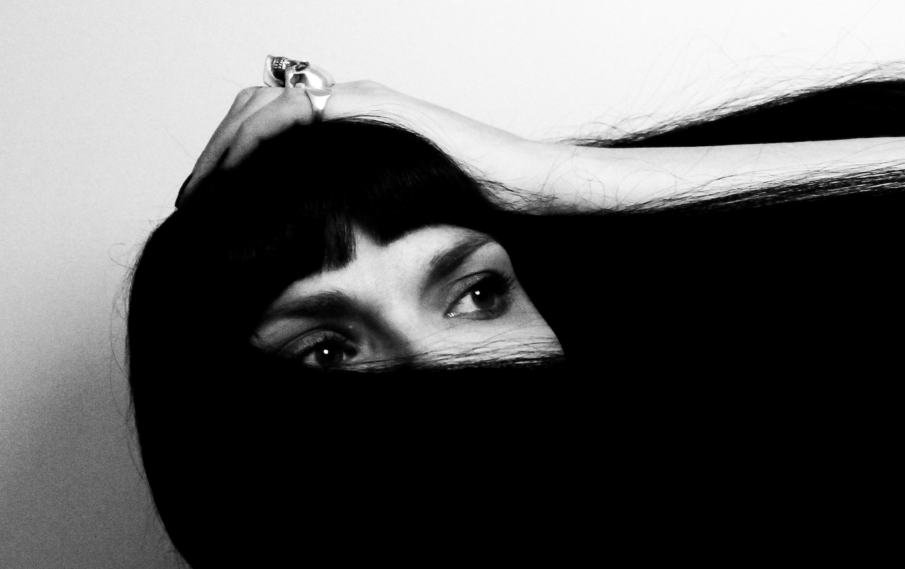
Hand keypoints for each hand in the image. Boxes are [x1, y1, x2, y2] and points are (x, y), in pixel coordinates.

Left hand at [177, 81, 551, 206]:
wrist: (519, 189)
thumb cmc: (469, 206)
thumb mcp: (389, 212)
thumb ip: (348, 210)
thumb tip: (304, 246)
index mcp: (350, 126)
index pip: (269, 126)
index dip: (230, 160)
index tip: (207, 203)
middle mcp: (350, 104)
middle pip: (254, 109)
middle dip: (216, 152)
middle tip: (194, 199)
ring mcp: (361, 100)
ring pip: (263, 106)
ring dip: (226, 146)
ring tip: (205, 192)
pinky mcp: (374, 108)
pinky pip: (297, 112)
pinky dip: (259, 140)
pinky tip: (241, 178)